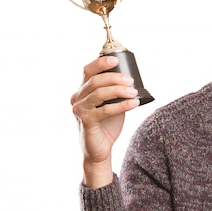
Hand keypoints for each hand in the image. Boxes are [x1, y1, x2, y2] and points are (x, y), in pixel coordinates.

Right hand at [71, 55, 139, 186]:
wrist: (99, 150)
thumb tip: (130, 80)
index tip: (115, 60)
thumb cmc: (106, 126)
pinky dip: (121, 105)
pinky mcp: (86, 121)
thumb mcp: (110, 104)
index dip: (100, 63)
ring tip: (134, 92)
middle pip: (94, 81)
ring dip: (119, 90)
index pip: (87, 71)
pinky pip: (105, 110)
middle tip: (130, 80)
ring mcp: (80, 110)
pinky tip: (134, 103)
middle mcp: (77, 98)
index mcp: (82, 91)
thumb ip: (114, 92)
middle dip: (114, 78)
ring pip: (99, 93)